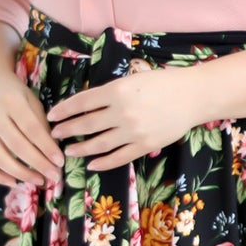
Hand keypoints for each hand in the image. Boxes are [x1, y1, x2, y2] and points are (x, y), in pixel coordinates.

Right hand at [0, 68, 64, 188]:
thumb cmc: (14, 92)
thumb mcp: (31, 100)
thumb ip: (41, 124)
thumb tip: (53, 154)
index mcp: (11, 101)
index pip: (32, 129)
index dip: (47, 148)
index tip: (60, 162)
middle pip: (17, 146)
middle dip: (38, 164)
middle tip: (54, 177)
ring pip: (0, 158)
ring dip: (22, 174)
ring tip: (39, 180)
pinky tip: (15, 182)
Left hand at [46, 66, 201, 171]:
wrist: (193, 96)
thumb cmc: (162, 83)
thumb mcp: (132, 80)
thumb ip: (110, 92)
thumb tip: (85, 104)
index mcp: (117, 91)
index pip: (82, 102)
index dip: (64, 110)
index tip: (51, 116)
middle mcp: (122, 112)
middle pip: (86, 124)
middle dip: (67, 130)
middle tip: (54, 135)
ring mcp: (133, 131)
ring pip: (99, 143)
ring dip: (81, 148)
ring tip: (69, 151)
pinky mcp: (145, 145)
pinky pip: (119, 157)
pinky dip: (103, 162)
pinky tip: (92, 165)